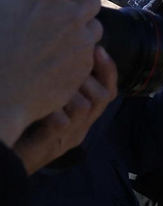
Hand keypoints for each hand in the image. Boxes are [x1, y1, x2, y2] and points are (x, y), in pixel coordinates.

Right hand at [0, 0, 104, 146]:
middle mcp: (69, 17)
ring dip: (80, 28)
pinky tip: (54, 58)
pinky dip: (78, 53)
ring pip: (94, 28)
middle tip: (57, 10)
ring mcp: (80, 44)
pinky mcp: (83, 69)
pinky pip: (90, 55)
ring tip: (54, 36)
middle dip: (78, 2)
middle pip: (92, 1)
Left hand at [12, 46, 116, 173]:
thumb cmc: (21, 124)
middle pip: (103, 96)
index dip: (107, 69)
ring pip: (85, 106)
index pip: (109, 90)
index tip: (98, 48)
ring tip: (48, 80)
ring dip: (67, 88)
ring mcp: (69, 137)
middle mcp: (82, 127)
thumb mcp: (43, 101)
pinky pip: (62, 121)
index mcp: (84, 118)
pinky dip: (50, 107)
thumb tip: (62, 51)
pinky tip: (35, 99)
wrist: (6, 157)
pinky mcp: (53, 143)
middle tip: (68, 62)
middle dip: (86, 74)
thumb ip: (58, 85)